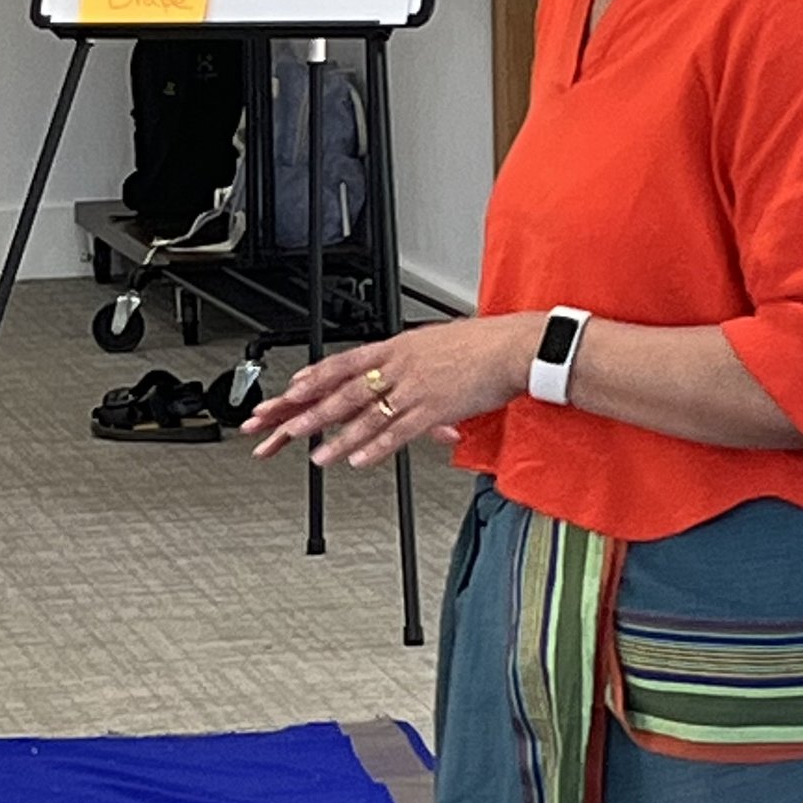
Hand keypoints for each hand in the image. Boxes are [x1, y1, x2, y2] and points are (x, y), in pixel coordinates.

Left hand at [243, 315, 544, 469]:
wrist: (513, 347)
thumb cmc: (483, 344)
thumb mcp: (437, 342)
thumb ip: (413, 356)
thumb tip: (401, 362)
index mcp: (398, 347)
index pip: (346, 362)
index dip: (316, 376)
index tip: (294, 387)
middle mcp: (400, 367)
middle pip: (346, 392)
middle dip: (314, 412)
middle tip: (289, 428)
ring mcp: (415, 389)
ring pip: (367, 416)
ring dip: (339, 438)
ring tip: (318, 455)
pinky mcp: (433, 410)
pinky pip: (398, 433)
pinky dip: (375, 448)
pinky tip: (358, 460)